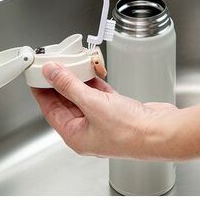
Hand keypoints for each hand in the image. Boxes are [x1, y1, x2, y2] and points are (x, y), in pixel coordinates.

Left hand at [31, 62, 177, 158]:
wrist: (162, 132)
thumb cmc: (131, 131)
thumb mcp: (92, 104)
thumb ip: (69, 86)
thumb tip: (52, 73)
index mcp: (76, 136)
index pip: (50, 110)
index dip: (42, 91)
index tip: (37, 76)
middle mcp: (88, 131)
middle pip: (66, 103)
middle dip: (60, 83)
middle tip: (54, 65)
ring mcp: (103, 122)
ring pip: (84, 97)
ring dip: (78, 81)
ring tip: (71, 63)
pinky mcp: (117, 112)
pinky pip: (100, 95)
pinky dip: (95, 83)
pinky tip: (92, 71)